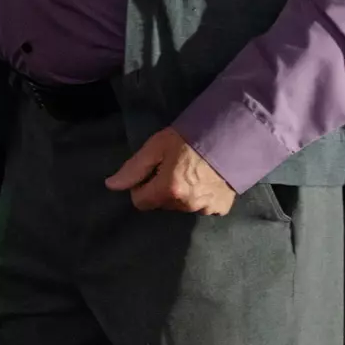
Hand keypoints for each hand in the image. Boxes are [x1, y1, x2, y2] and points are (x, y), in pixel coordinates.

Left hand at [104, 127, 235, 213]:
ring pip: (181, 206)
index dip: (141, 186)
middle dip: (161, 189)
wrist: (233, 136)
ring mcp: (206, 208)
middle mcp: (187, 204)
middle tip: (173, 167)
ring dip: (181, 194)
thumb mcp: (157, 147)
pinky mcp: (222, 208)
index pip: (140, 202)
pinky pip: (202, 207)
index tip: (151, 171)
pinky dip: (200, 197)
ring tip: (191, 172)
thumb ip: (133, 168)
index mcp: (169, 190)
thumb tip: (111, 185)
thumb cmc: (190, 138)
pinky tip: (206, 180)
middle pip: (161, 204)